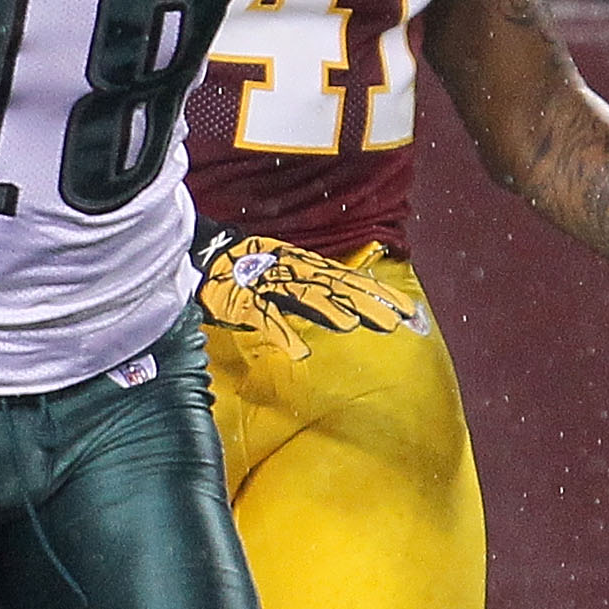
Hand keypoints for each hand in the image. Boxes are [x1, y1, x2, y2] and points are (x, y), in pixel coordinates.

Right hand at [197, 234, 418, 361]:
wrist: (201, 257)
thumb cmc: (248, 272)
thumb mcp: (288, 277)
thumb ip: (316, 292)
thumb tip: (351, 309)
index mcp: (304, 266)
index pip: (349, 279)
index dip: (378, 293)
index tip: (407, 309)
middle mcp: (291, 271)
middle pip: (334, 286)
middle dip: (364, 302)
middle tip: (394, 320)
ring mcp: (266, 284)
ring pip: (302, 296)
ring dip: (327, 310)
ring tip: (352, 325)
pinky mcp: (241, 301)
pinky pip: (263, 317)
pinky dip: (281, 333)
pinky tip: (299, 351)